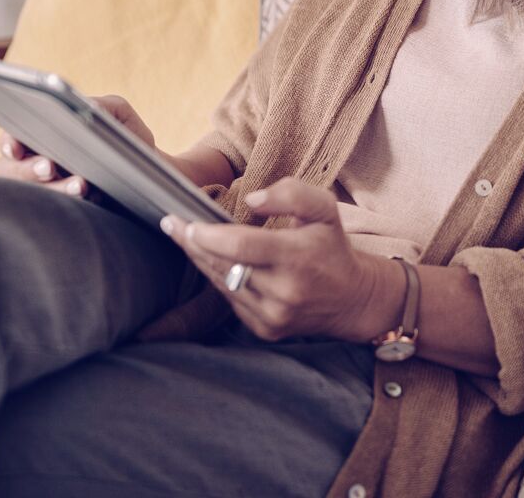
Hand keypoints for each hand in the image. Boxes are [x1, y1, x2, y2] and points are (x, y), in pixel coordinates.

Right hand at [0, 93, 158, 199]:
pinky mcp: (67, 211)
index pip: (13, 138)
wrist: (153, 172)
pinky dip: (73, 206)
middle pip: (15, 170)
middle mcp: (39, 163)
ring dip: (55, 189)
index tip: (16, 148)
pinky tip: (94, 198)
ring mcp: (50, 189)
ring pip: (34, 194)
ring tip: (80, 185)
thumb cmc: (128, 137)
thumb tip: (89, 108)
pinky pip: (58, 213)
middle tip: (50, 168)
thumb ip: (104, 106)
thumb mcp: (119, 113)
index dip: (9, 143)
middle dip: (30, 170)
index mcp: (44, 134)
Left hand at [161, 178, 396, 342]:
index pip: (241, 247)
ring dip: (201, 260)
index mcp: (298, 258)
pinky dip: (220, 279)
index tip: (184, 221)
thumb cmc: (332, 247)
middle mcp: (284, 291)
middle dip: (193, 244)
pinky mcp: (266, 330)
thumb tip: (252, 200)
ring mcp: (273, 315)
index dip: (208, 235)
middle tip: (171, 223)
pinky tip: (212, 262)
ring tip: (185, 238)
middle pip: (224, 266)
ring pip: (224, 284)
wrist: (352, 299)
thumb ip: (291, 194)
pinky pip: (232, 300)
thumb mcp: (324, 209)